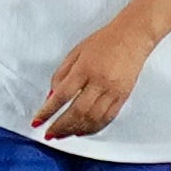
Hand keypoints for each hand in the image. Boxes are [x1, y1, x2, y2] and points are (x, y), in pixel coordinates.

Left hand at [31, 18, 156, 139]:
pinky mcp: (124, 96)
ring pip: (92, 118)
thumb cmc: (104, 41)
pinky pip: (108, 117)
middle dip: (60, 126)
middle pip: (77, 111)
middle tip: (49, 134)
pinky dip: (94, 128)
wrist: (134, 36)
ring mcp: (113, 90)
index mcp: (84, 68)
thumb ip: (61, 74)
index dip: (47, 111)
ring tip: (64, 135)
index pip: (62, 95)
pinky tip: (83, 131)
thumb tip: (51, 97)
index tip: (37, 121)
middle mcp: (99, 81)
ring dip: (75, 130)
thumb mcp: (76, 52)